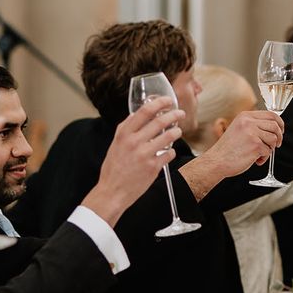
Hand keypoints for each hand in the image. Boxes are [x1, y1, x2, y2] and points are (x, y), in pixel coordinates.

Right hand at [84, 97, 184, 224]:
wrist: (112, 191)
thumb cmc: (113, 168)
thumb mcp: (115, 144)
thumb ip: (126, 129)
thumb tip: (137, 116)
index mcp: (124, 134)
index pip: (144, 111)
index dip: (159, 103)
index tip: (167, 100)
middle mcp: (134, 142)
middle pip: (160, 121)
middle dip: (174, 115)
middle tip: (180, 113)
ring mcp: (144, 154)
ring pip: (168, 137)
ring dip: (176, 132)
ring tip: (178, 131)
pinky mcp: (153, 167)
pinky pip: (169, 154)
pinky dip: (171, 152)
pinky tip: (169, 152)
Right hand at [202, 110, 284, 175]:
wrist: (217, 161)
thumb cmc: (228, 149)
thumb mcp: (239, 129)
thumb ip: (253, 125)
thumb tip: (273, 127)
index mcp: (245, 116)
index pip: (270, 114)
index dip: (279, 123)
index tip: (281, 131)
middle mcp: (249, 122)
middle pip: (275, 125)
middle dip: (279, 136)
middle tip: (276, 145)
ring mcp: (252, 133)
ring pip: (273, 139)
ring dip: (269, 149)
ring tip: (259, 154)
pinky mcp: (255, 145)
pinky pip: (268, 151)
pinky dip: (263, 158)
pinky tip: (254, 160)